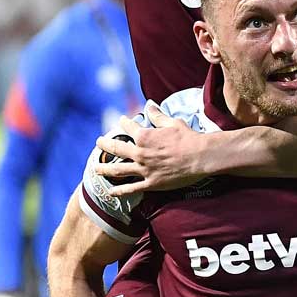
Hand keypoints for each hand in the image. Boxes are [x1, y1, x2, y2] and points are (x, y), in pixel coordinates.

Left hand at [94, 105, 208, 195]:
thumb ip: (158, 115)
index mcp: (144, 136)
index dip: (123, 122)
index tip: (121, 121)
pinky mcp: (151, 183)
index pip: (128, 127)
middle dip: (105, 144)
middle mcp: (140, 153)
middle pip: (117, 148)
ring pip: (118, 170)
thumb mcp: (172, 123)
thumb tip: (149, 104)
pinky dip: (119, 191)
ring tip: (96, 168)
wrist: (200, 157)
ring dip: (105, 169)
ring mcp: (144, 169)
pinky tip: (110, 192)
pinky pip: (131, 189)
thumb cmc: (188, 138)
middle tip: (99, 142)